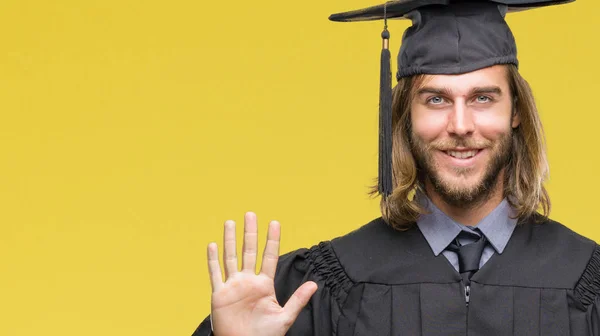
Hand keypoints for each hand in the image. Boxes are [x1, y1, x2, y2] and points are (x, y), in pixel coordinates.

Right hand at [207, 212, 317, 335]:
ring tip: (230, 222)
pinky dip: (213, 260)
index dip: (272, 240)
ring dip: (230, 240)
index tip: (274, 223)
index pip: (269, 257)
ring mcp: (233, 286)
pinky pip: (215, 274)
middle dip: (250, 233)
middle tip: (250, 214)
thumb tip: (314, 284)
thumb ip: (298, 300)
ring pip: (230, 258)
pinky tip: (213, 245)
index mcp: (264, 285)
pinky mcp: (220, 295)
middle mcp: (248, 281)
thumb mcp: (284, 317)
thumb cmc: (264, 335)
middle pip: (249, 251)